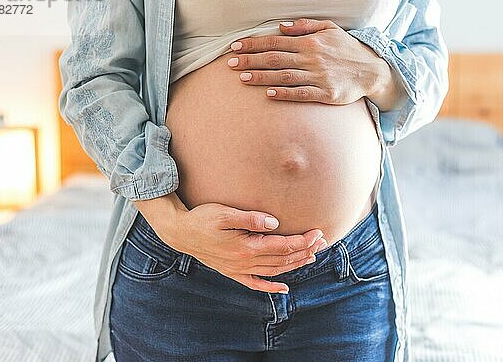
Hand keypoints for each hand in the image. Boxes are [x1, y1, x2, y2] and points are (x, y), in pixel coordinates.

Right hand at [135, 196, 327, 293]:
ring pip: (274, 271)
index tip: (318, 233)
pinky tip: (284, 289)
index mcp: (246, 247)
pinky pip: (256, 284)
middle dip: (304, 251)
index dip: (303, 241)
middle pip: (282, 259)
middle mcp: (244, 262)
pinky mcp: (232, 272)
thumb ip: (251, 218)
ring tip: (312, 257)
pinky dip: (271, 287)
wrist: (180, 233)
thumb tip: (275, 223)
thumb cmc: (202, 219)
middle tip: (322, 241)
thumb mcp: (225, 214)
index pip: (282, 246)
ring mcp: (238, 270)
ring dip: (294, 265)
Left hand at [227, 18, 401, 109]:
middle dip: (250, 61)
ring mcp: (318, 77)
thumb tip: (282, 26)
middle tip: (230, 64)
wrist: (372, 71)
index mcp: (310, 42)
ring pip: (284, 76)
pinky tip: (269, 94)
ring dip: (261, 77)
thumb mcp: (330, 29)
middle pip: (275, 58)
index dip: (254, 44)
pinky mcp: (325, 94)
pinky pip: (301, 94)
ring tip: (242, 79)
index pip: (275, 41)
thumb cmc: (348, 49)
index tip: (235, 47)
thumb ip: (306, 26)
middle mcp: (312, 58)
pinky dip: (284, 94)